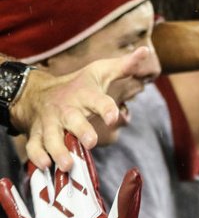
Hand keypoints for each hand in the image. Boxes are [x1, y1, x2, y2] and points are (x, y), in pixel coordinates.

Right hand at [0, 133, 141, 217]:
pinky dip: (11, 201)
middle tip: (48, 133)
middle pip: (59, 179)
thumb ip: (127, 200)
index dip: (79, 156)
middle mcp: (71, 212)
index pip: (83, 175)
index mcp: (92, 207)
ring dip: (34, 176)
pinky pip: (21, 216)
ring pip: (39, 193)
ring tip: (28, 154)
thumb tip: (136, 171)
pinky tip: (3, 185)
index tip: (75, 134)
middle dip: (55, 158)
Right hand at [10, 47, 152, 171]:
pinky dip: (37, 157)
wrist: (36, 93)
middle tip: (91, 141)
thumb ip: (124, 67)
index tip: (114, 116)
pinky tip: (44, 166)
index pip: (97, 100)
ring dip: (58, 150)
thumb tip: (145, 51)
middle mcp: (66, 110)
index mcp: (84, 95)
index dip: (106, 108)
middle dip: (81, 130)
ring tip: (67, 164)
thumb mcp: (100, 72)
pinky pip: (34, 147)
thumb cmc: (77, 85)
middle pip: (72, 120)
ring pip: (50, 137)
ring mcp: (49, 123)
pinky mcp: (36, 135)